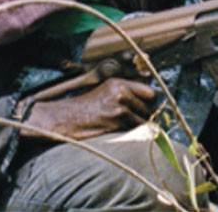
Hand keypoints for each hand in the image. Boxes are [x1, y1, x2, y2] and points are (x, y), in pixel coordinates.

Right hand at [21, 78, 155, 140]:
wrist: (66, 119)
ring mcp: (120, 108)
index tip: (150, 108)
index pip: (149, 91)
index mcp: (119, 83)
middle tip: (140, 120)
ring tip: (128, 127)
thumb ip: (127, 94)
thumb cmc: (86, 107)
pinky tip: (123, 132)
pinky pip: (135, 130)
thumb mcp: (106, 92)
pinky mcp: (117, 123)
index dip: (151, 101)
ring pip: (144, 120)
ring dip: (141, 126)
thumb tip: (150, 102)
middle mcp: (122, 93)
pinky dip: (133, 133)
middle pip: (150, 106)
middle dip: (147, 115)